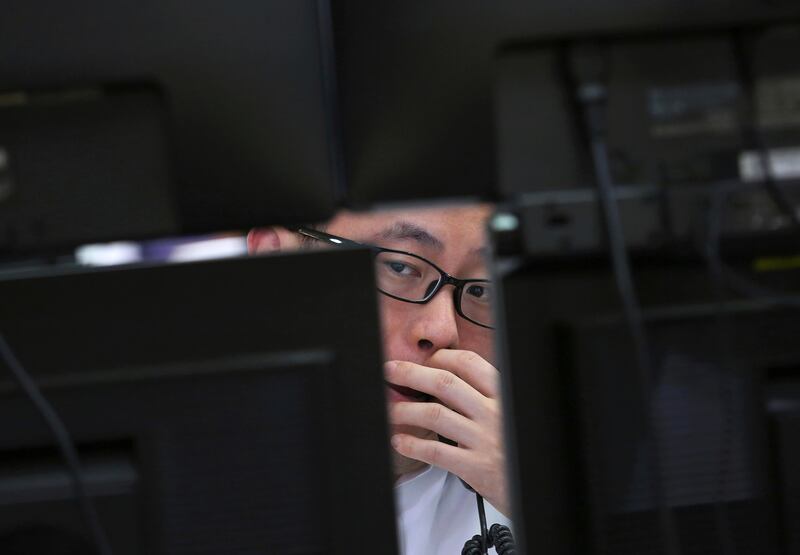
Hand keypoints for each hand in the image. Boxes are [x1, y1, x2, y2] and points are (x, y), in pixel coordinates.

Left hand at [385, 349, 508, 516]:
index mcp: (502, 396)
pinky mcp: (476, 467)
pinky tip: (400, 441)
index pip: (469, 364)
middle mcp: (494, 413)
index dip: (441, 358)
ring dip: (406, 410)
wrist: (539, 488)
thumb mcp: (510, 415)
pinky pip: (437, 452)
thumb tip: (448, 383)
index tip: (424, 361)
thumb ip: (485, 398)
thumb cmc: (518, 450)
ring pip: (436, 414)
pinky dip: (413, 445)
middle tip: (391, 370)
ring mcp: (484, 440)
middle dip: (412, 373)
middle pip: (445, 383)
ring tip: (391, 410)